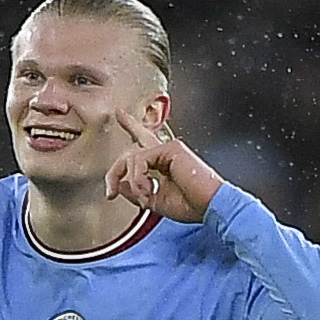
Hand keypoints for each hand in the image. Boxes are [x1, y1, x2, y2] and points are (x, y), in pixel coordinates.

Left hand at [104, 113, 222, 222]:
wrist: (209, 206)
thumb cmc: (190, 206)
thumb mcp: (154, 202)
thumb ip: (136, 191)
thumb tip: (120, 184)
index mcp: (163, 163)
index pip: (143, 141)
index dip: (131, 126)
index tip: (119, 112)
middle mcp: (165, 152)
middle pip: (130, 152)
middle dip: (115, 173)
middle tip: (110, 193)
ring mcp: (168, 148)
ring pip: (131, 158)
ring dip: (133, 183)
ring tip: (146, 196)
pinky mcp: (171, 148)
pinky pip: (139, 160)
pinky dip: (139, 178)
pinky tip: (151, 189)